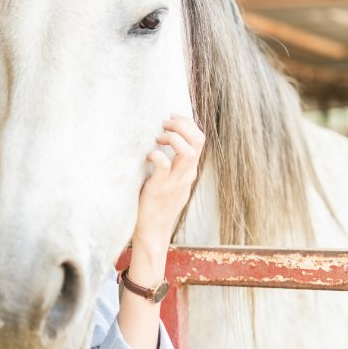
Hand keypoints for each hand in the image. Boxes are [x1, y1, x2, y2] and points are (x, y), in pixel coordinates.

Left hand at [134, 114, 204, 252]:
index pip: (200, 139)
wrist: (153, 231)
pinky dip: (156, 155)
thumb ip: (175, 166)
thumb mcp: (173, 182)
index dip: (188, 123)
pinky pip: (164, 166)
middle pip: (199, 140)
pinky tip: (147, 156)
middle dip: (183, 124)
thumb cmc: (158, 204)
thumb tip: (165, 144)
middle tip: (165, 123)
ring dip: (174, 138)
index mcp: (189, 171)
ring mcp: (175, 182)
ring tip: (158, 137)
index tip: (172, 117)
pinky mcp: (160, 189)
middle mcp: (186, 175)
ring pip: (188, 152)